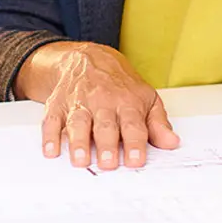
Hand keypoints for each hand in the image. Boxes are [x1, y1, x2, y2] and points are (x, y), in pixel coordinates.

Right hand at [28, 42, 178, 169]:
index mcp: (127, 103)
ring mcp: (79, 103)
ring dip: (78, 141)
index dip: (135, 144)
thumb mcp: (146, 98)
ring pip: (78, 122)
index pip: (133, 125)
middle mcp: (102, 102)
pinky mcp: (58, 104)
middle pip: (105, 125)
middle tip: (108, 164)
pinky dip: (49, 135)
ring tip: (80, 160)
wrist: (88, 58)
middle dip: (106, 145)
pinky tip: (51, 150)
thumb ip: (158, 123)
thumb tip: (172, 143)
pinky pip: (51, 120)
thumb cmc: (120, 85)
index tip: (135, 161)